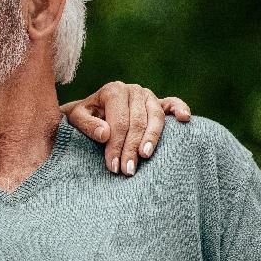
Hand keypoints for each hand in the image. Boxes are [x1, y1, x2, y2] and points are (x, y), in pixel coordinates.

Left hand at [60, 83, 191, 176]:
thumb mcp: (76, 119)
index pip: (119, 122)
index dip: (116, 145)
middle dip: (132, 148)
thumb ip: (87, 125)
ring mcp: (148, 95)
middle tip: (128, 170)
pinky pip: (172, 103)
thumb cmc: (84, 117)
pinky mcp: (159, 102)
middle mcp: (133, 90)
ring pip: (155, 118)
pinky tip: (185, 119)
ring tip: (145, 156)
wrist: (91, 110)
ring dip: (152, 138)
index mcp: (113, 90)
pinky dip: (180, 109)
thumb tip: (105, 134)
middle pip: (137, 122)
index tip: (113, 166)